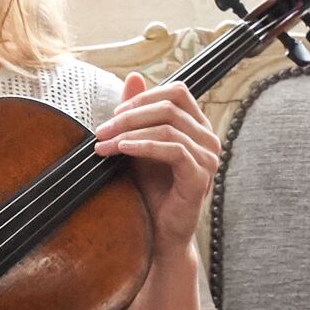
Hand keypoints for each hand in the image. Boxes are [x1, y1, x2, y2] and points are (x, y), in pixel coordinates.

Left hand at [90, 74, 220, 256]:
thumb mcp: (138, 144)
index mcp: (197, 127)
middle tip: (100, 130)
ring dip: (129, 132)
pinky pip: (172, 149)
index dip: (144, 97)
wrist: (157, 232)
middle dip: (129, 115)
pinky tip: (121, 150)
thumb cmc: (150, 189)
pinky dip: (143, 146)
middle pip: (170, 106)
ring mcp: (208, 158)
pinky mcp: (200, 176)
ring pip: (168, 126)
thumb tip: (133, 76)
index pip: (177, 92)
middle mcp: (208, 138)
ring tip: (104, 144)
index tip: (114, 115)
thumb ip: (136, 113)